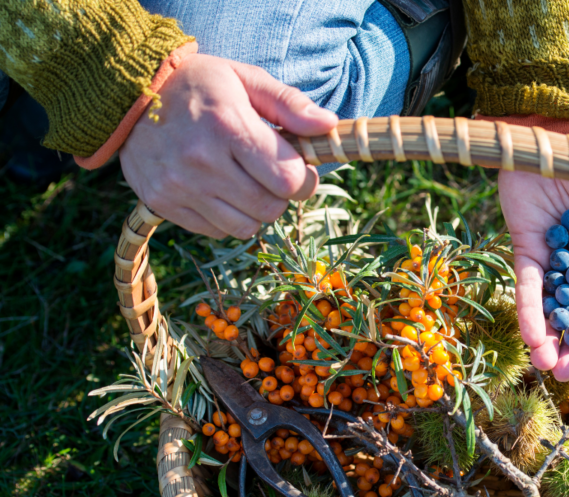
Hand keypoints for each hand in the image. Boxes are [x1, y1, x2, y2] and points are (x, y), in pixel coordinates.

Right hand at [120, 54, 337, 238]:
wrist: (126, 93)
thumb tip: (329, 125)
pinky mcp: (162, 203)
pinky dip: (226, 218)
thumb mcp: (245, 79)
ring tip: (243, 182)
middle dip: (280, 195)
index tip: (298, 168)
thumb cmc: (198, 84)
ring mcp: (179, 186)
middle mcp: (202, 161)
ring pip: (245, 227)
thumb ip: (290, 104)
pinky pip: (216, 232)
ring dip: (254, 210)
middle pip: (270, 208)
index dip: (304, 179)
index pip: (289, 179)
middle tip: (270, 174)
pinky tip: (217, 189)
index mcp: (228, 126)